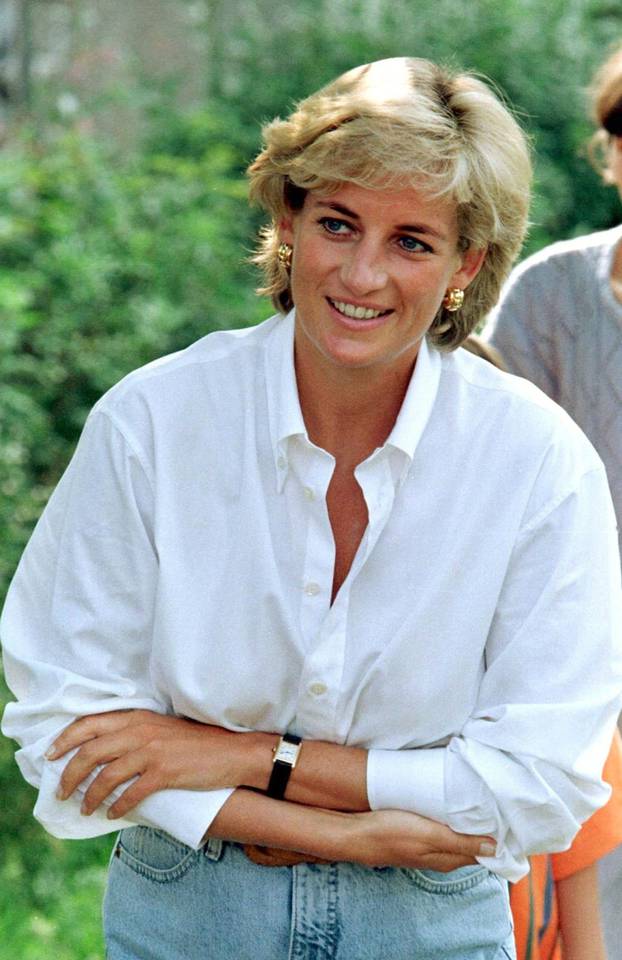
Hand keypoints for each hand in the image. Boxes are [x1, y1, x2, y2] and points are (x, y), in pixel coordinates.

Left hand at [47, 710, 267, 818]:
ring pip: (106, 775)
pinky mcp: (165, 772)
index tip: (50, 755)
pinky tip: (113, 814)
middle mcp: (141, 731)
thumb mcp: (161, 728)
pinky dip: (117, 806)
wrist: (233, 752)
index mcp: (137, 717)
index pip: (89, 724)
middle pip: (90, 751)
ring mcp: (152, 751)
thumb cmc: (196, 742)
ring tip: (84, 809)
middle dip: (69, 773)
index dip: (65, 740)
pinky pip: (131, 793)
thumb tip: (104, 753)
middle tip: (60, 791)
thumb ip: (134, 734)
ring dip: (89, 796)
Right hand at [349, 809, 495, 871]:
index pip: (481, 854)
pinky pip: (441, 832)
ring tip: (481, 804)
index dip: (496, 840)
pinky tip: (452, 808)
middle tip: (499, 807)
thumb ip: (461, 842)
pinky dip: (452, 822)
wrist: (356, 834)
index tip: (510, 822)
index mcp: (448, 859)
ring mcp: (427, 848)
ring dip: (468, 825)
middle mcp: (440, 857)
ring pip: (455, 838)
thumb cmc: (392, 833)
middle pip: (470, 845)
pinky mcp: (416, 837)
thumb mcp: (430, 836)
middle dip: (484, 830)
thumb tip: (495, 849)